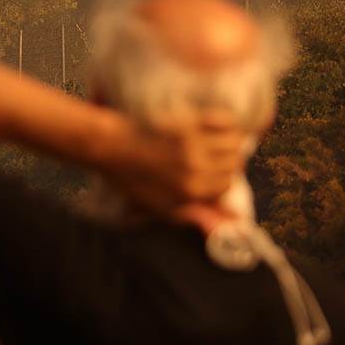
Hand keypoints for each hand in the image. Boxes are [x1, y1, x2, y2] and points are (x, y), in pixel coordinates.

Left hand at [109, 109, 247, 210]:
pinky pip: (223, 120)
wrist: (110, 147)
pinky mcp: (186, 123)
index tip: (216, 172)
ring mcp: (192, 144)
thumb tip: (220, 224)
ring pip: (234, 142)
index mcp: (190, 190)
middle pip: (234, 164)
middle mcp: (196, 168)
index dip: (222, 179)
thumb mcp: (155, 206)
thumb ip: (188, 216)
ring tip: (221, 140)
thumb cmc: (131, 179)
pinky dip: (225, 121)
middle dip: (229, 161)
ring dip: (232, 141)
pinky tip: (217, 124)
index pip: (226, 185)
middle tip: (219, 156)